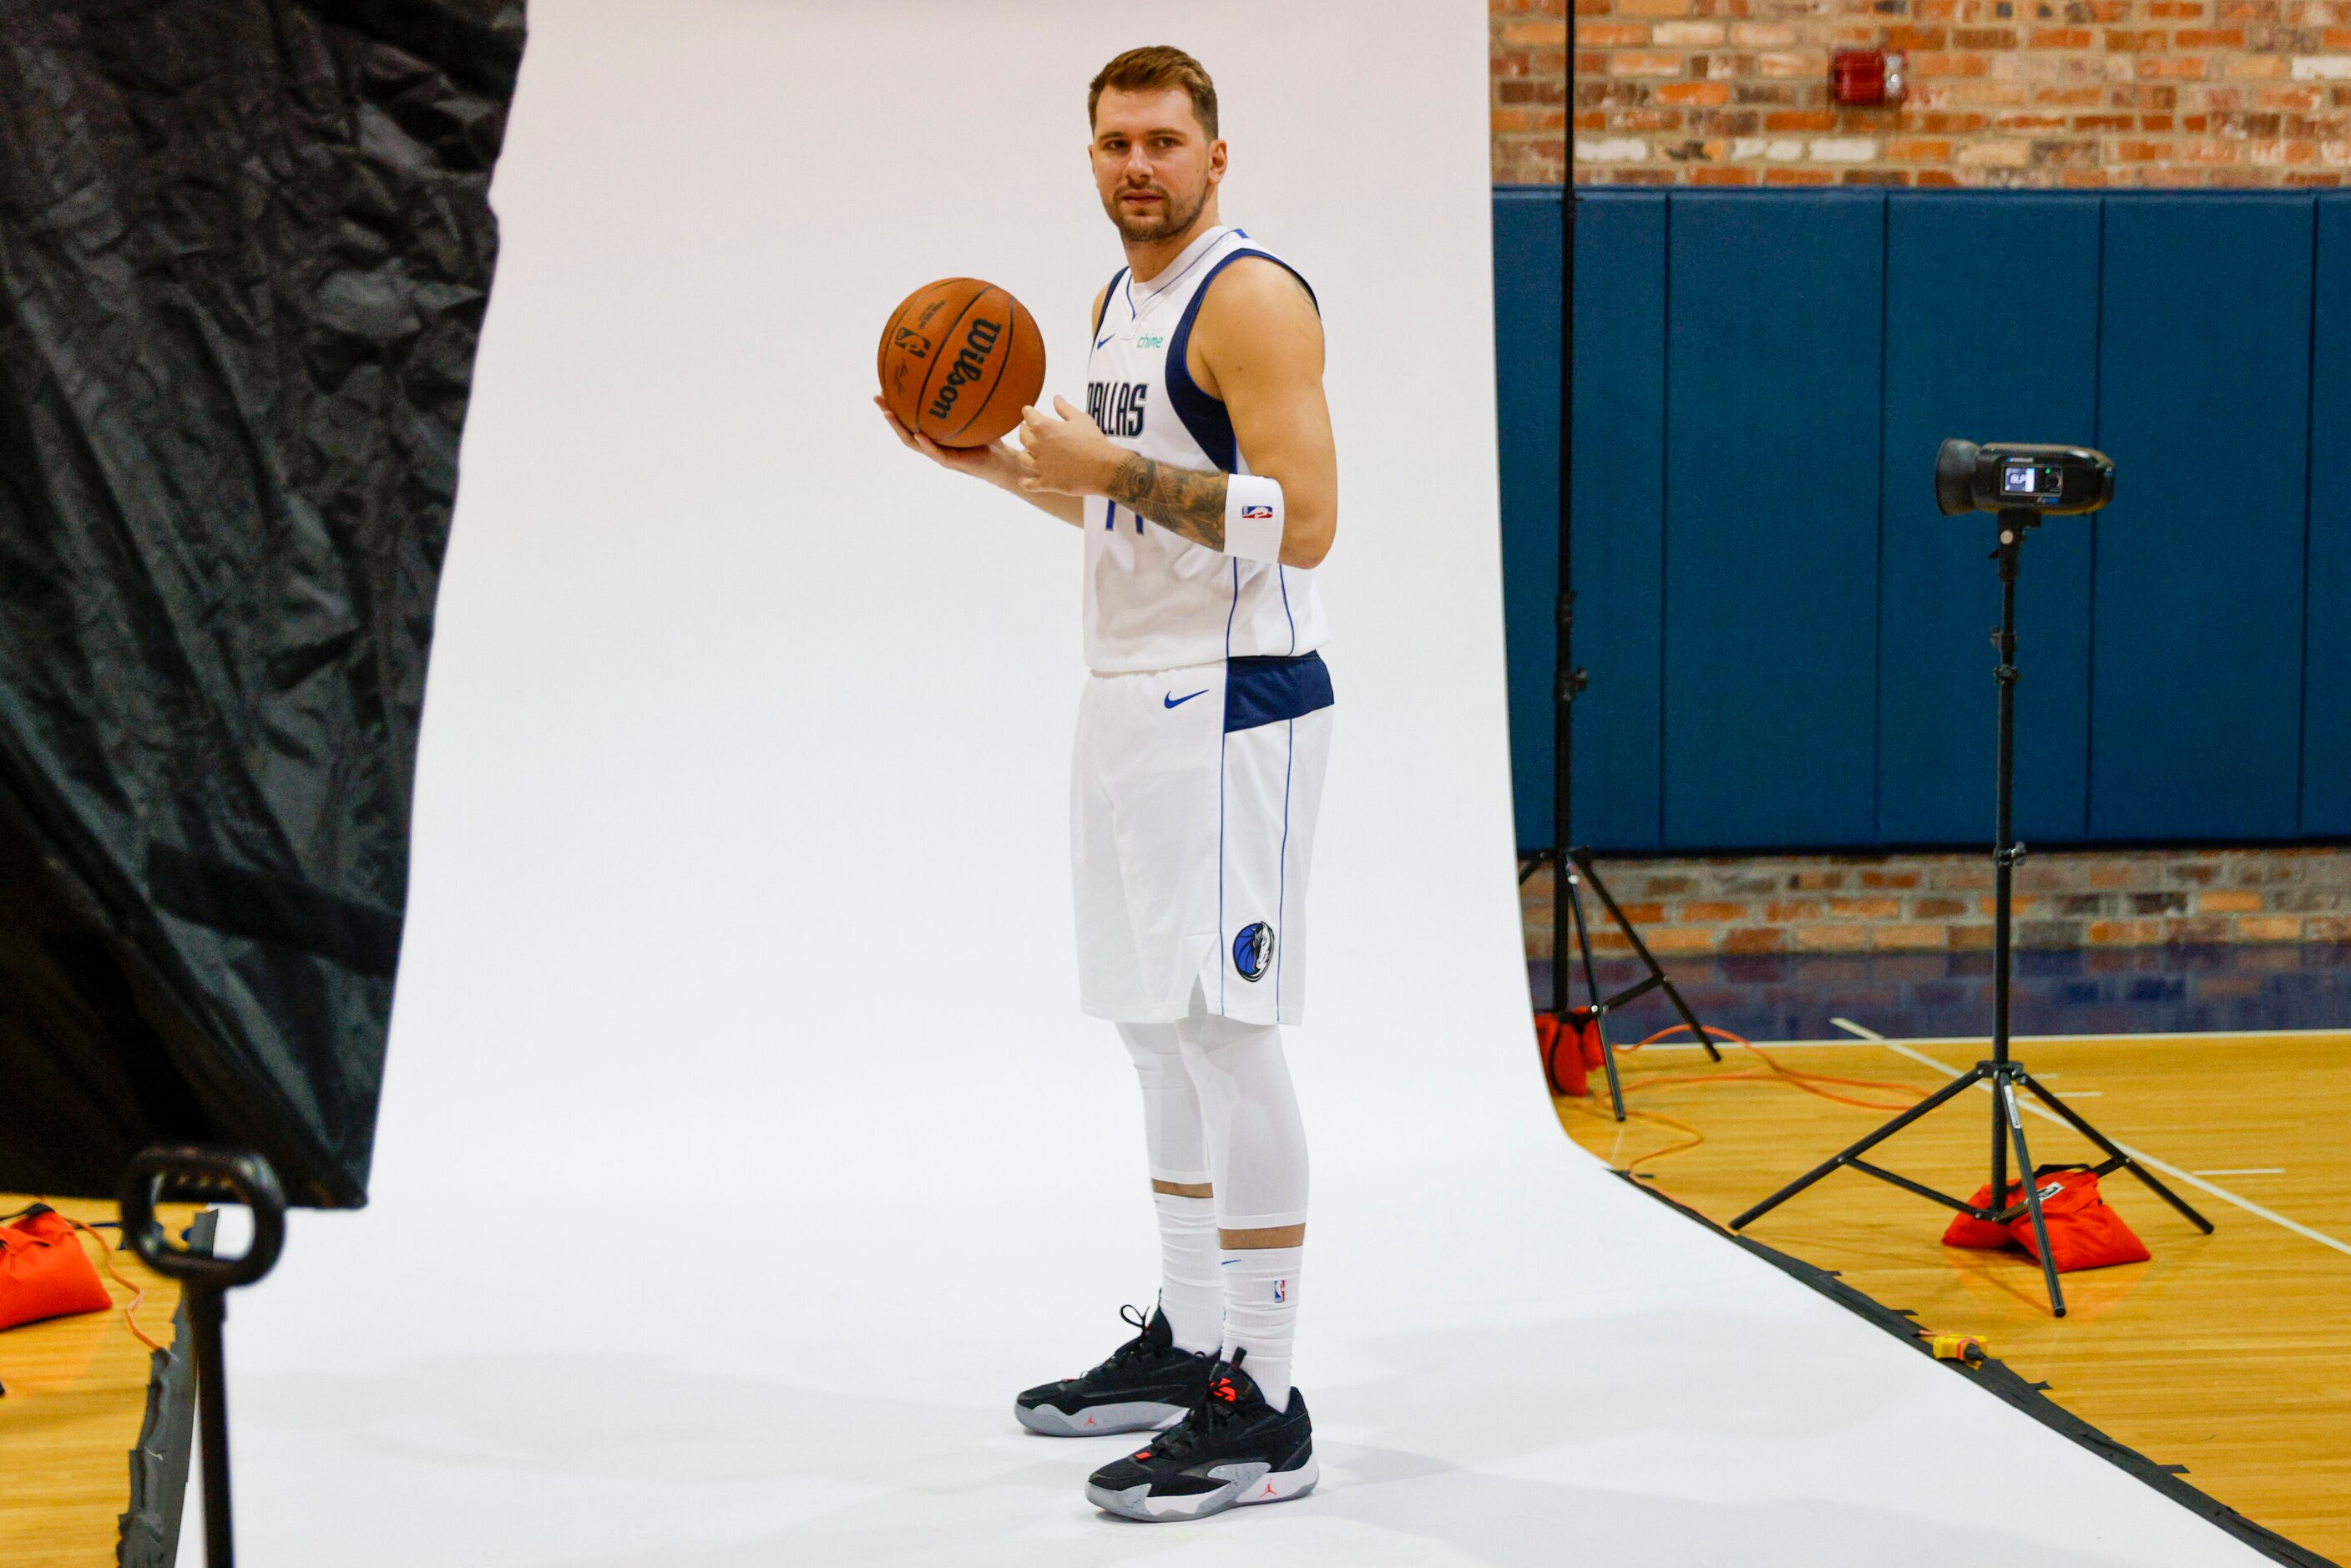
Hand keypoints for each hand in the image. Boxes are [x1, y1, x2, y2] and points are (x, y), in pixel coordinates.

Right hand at [874, 396, 1011, 483]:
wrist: (1003, 461)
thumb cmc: (989, 434)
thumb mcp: (977, 410)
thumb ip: (969, 394)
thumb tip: (968, 364)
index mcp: (934, 431)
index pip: (910, 417)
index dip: (896, 403)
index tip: (884, 386)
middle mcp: (932, 442)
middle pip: (903, 428)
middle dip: (888, 413)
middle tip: (877, 397)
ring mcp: (939, 453)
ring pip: (912, 442)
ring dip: (899, 428)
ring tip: (888, 413)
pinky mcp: (951, 462)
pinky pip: (935, 453)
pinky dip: (926, 444)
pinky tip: (918, 434)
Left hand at [1016, 396, 1118, 496]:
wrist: (1103, 469)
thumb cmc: (1093, 441)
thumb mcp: (1081, 419)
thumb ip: (1065, 408)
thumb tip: (1056, 397)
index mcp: (1044, 427)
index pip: (1028, 414)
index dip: (1029, 412)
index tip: (1030, 412)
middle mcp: (1037, 446)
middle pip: (1022, 435)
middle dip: (1025, 430)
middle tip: (1029, 430)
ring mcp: (1040, 465)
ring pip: (1022, 458)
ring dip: (1025, 454)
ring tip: (1030, 453)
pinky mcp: (1046, 482)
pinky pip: (1028, 484)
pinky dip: (1025, 482)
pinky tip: (1025, 480)